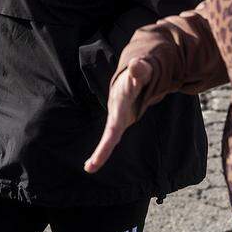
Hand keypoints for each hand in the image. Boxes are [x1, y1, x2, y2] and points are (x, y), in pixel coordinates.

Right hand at [84, 59, 152, 173]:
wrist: (134, 75)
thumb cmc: (139, 74)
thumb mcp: (142, 71)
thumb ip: (140, 70)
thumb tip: (136, 64)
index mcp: (120, 102)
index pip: (115, 124)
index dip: (108, 139)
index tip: (101, 152)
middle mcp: (116, 112)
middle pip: (110, 133)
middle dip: (102, 149)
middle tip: (90, 166)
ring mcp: (118, 118)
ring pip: (110, 136)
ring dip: (101, 153)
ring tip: (89, 167)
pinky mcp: (121, 122)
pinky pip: (113, 136)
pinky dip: (105, 148)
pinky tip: (93, 161)